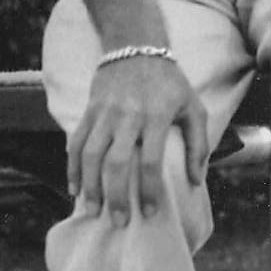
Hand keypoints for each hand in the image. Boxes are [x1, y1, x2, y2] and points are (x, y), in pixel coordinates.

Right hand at [68, 55, 208, 227]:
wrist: (135, 47)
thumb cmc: (170, 83)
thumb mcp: (193, 107)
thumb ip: (198, 144)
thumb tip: (196, 180)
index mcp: (157, 116)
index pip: (150, 160)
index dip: (147, 189)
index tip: (150, 213)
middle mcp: (128, 116)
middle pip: (115, 162)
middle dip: (115, 196)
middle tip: (118, 222)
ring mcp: (105, 113)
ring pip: (91, 155)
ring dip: (89, 186)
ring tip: (92, 211)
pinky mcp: (89, 110)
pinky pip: (76, 142)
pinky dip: (73, 167)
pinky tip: (74, 188)